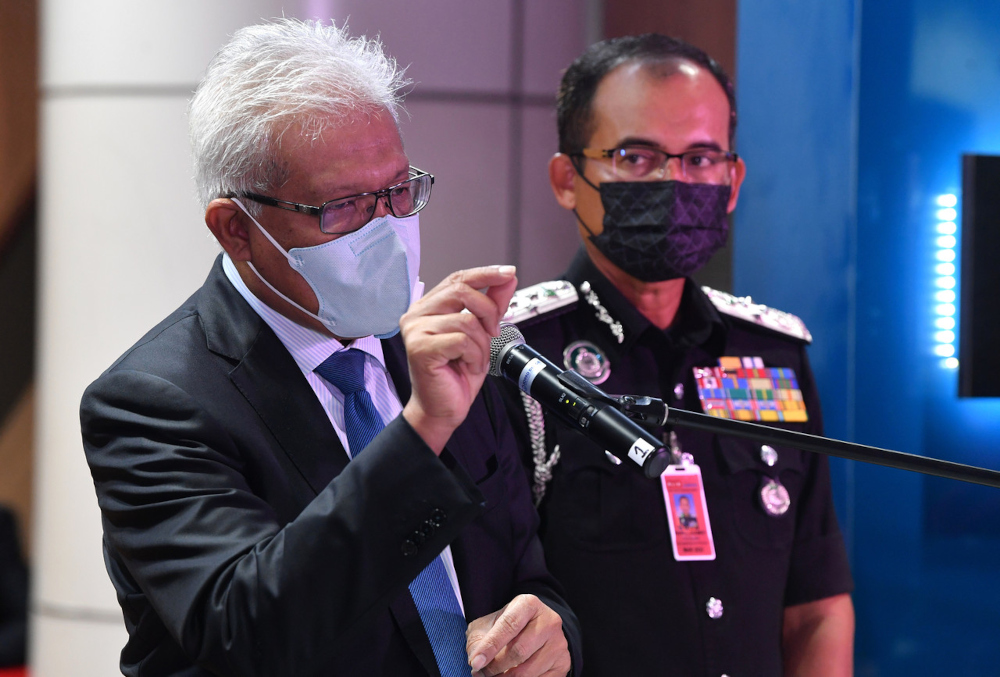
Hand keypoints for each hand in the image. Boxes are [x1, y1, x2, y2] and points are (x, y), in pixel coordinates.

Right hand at [400, 265, 517, 453]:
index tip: (509, 272)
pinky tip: (466, 366)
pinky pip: (462, 340)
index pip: (458, 279)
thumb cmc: (456, 374)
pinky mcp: (420, 348)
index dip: (485, 274)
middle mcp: (416, 314)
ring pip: (467, 319)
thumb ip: (492, 305)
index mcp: (427, 307)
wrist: (442, 410)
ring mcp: (415, 330)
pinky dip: (474, 355)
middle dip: (489, 310)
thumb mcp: (482, 335)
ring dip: (482, 343)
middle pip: (462, 291)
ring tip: (475, 359)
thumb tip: (508, 278)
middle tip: (494, 332)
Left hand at [466, 594, 570, 676]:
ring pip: (528, 672)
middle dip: (495, 667)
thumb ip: (479, 640)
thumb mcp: (490, 623)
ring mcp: (559, 643)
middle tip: (481, 673)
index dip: (490, 647)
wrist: (537, 627)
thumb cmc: (508, 625)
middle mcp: (549, 621)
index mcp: (529, 604)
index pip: (509, 626)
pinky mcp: (563, 663)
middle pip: (519, 652)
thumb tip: (476, 663)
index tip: (475, 663)